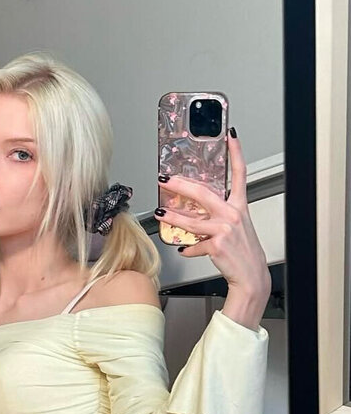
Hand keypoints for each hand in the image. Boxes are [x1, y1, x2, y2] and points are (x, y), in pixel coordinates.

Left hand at [155, 131, 269, 295]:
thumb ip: (217, 216)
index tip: (230, 136)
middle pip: (202, 193)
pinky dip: (187, 249)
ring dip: (172, 217)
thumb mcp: (235, 228)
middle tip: (165, 180)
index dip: (236, 153)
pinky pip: (194, 245)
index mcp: (239, 206)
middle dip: (180, 185)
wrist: (251, 276)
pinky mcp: (216, 245)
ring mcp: (224, 229)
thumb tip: (193, 212)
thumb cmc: (242, 252)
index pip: (240, 174)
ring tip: (161, 214)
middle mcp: (233, 214)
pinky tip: (184, 250)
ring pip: (191, 220)